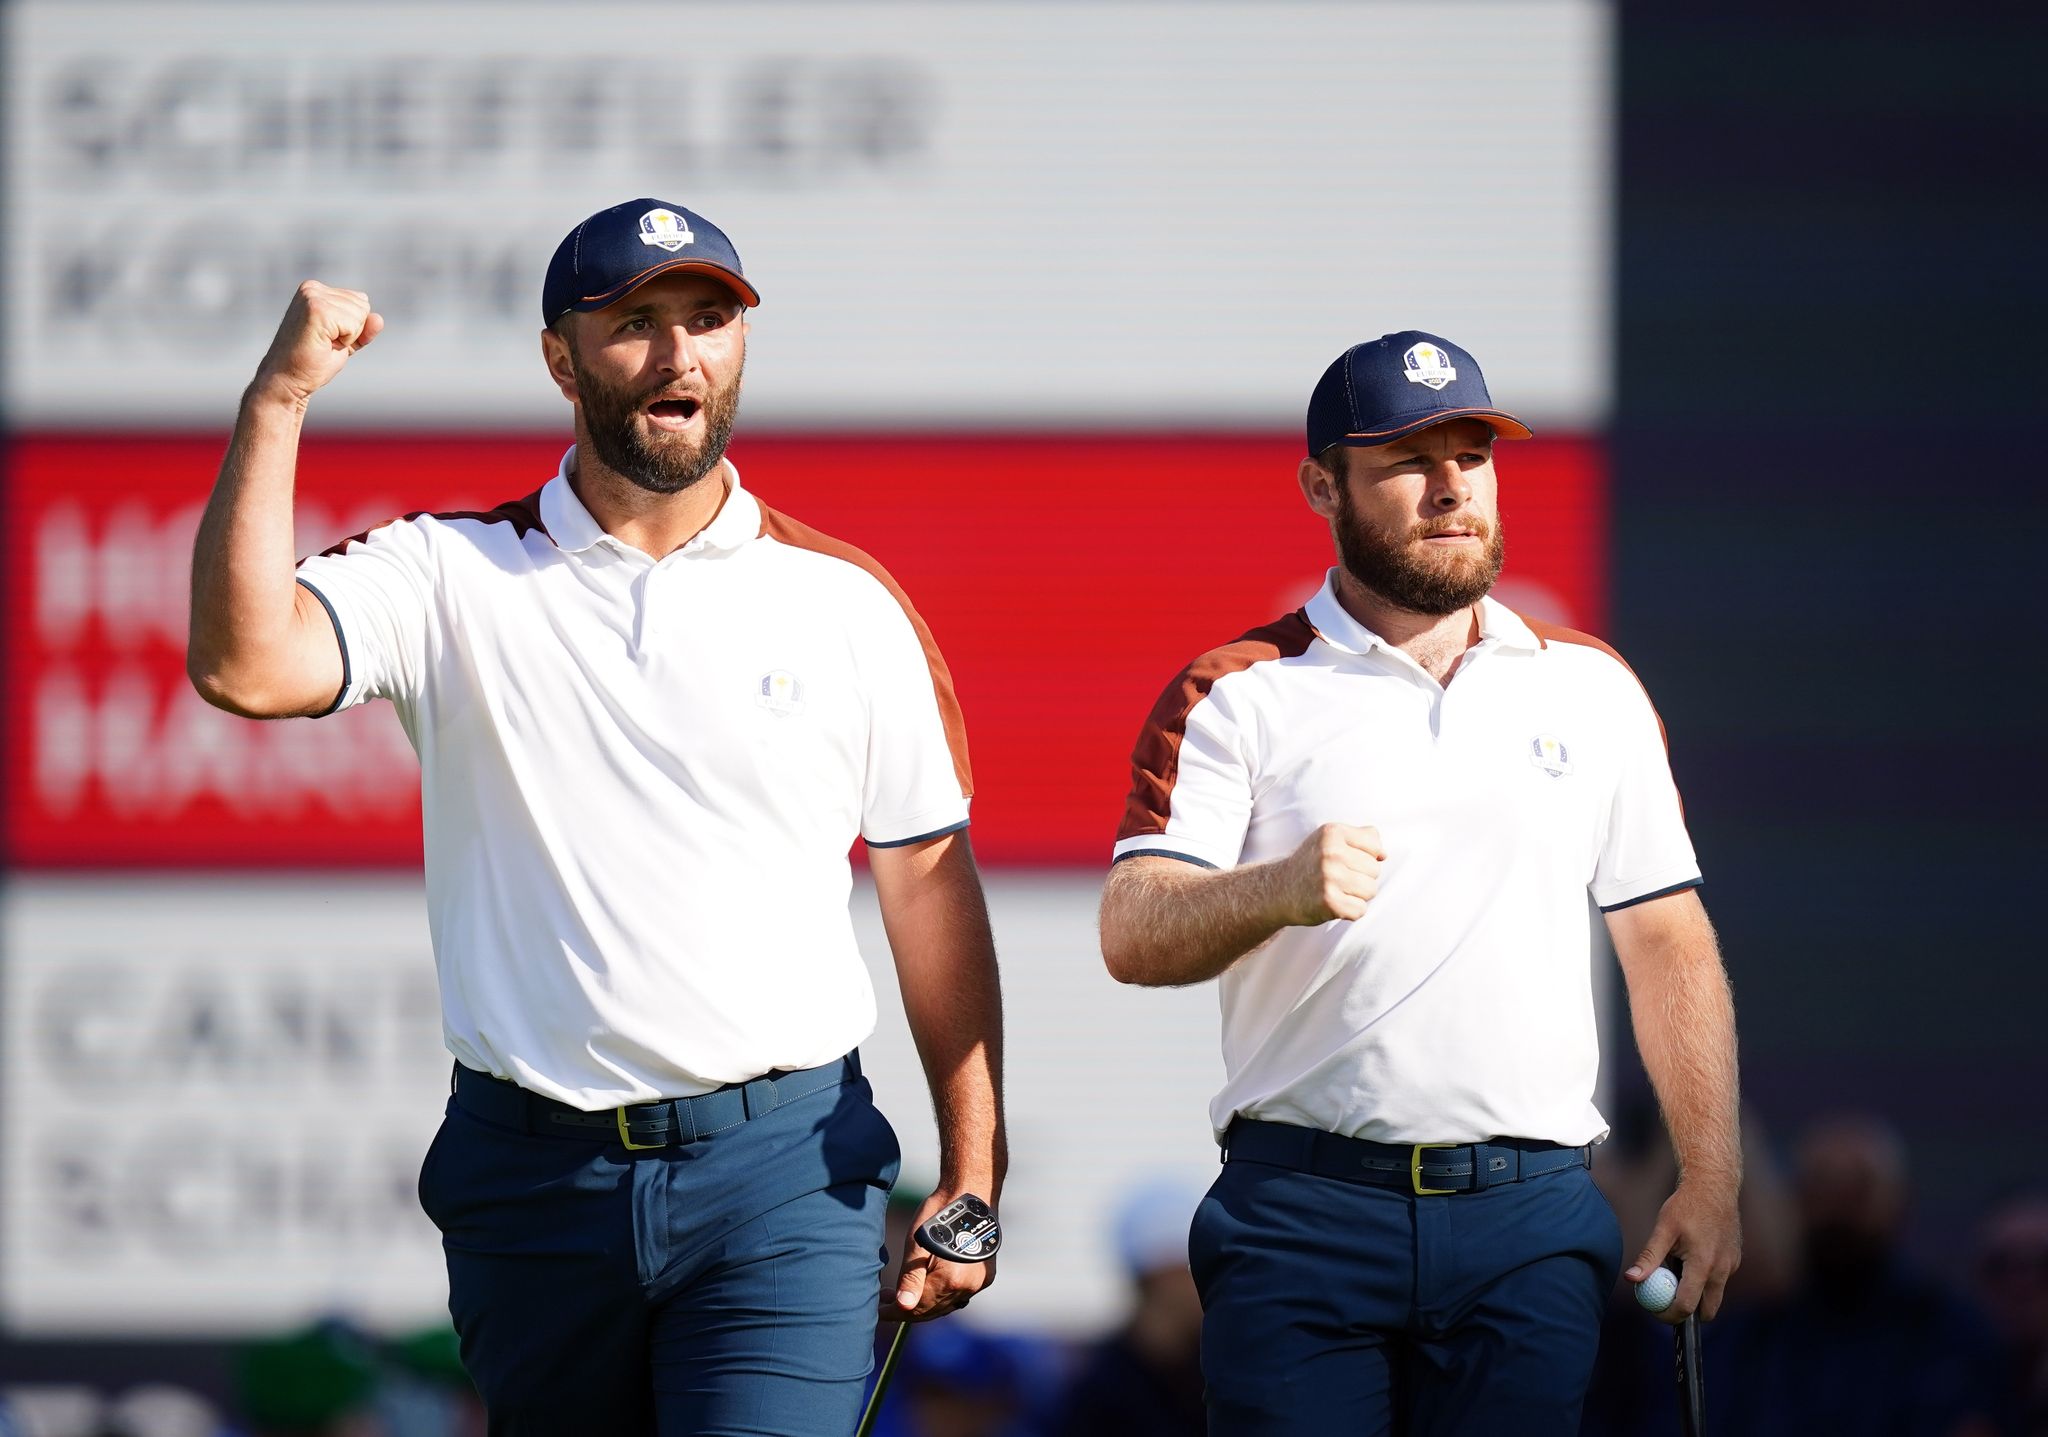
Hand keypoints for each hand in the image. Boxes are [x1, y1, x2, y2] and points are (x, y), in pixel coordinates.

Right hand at [251, 281, 383, 405]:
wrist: (287, 379)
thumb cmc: (313, 362)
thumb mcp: (345, 341)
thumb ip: (363, 328)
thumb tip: (378, 318)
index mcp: (316, 290)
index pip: (361, 301)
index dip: (353, 328)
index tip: (328, 338)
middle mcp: (312, 288)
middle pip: (363, 305)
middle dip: (352, 331)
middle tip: (324, 343)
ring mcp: (312, 297)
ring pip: (360, 314)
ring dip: (347, 337)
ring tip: (322, 344)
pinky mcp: (316, 309)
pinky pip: (354, 324)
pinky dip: (346, 341)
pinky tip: (323, 345)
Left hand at [881, 1190, 997, 1322]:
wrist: (969, 1194)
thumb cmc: (938, 1214)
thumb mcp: (916, 1244)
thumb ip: (911, 1278)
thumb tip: (903, 1306)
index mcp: (951, 1279)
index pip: (918, 1308)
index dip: (895, 1312)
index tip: (878, 1311)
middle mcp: (969, 1286)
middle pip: (932, 1310)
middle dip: (907, 1309)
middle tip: (885, 1299)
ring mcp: (979, 1283)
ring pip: (945, 1305)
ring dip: (924, 1303)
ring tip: (902, 1293)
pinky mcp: (985, 1277)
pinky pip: (958, 1296)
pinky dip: (940, 1296)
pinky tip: (926, 1287)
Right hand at [1278, 823, 1384, 924]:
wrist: (1279, 889)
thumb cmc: (1312, 863)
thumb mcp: (1331, 839)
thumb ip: (1361, 836)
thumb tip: (1384, 854)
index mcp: (1332, 832)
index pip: (1375, 846)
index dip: (1365, 856)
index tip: (1346, 861)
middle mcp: (1330, 853)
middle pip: (1375, 870)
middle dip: (1362, 877)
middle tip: (1338, 878)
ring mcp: (1329, 878)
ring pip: (1371, 890)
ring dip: (1358, 895)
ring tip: (1337, 891)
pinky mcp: (1329, 902)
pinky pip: (1360, 910)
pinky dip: (1350, 911)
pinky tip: (1334, 904)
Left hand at [1625, 1178, 1741, 1322]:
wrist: (1714, 1187)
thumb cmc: (1686, 1205)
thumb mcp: (1664, 1229)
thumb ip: (1649, 1257)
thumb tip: (1632, 1279)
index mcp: (1703, 1264)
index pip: (1687, 1305)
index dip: (1669, 1315)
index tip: (1655, 1311)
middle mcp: (1723, 1269)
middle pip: (1708, 1310)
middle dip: (1687, 1313)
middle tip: (1666, 1303)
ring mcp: (1732, 1266)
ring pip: (1715, 1295)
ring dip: (1697, 1294)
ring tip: (1677, 1273)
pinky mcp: (1735, 1260)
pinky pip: (1720, 1280)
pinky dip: (1706, 1279)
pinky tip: (1692, 1259)